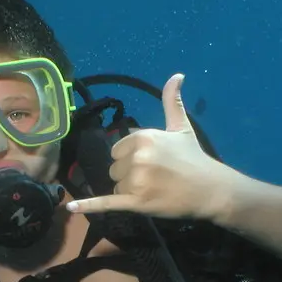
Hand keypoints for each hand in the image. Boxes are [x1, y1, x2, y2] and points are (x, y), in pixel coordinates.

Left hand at [66, 74, 233, 219]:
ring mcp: (136, 180)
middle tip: (155, 179)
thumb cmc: (194, 159)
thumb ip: (172, 102)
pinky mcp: (136, 202)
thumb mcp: (182, 128)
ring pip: (116, 187)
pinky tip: (71, 206)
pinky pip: (107, 202)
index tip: (154, 164)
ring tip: (154, 191)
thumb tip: (177, 74)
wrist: (210, 190)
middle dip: (130, 176)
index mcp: (143, 137)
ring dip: (130, 192)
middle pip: (114, 169)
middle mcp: (137, 156)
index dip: (131, 159)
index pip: (117, 150)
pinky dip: (89, 205)